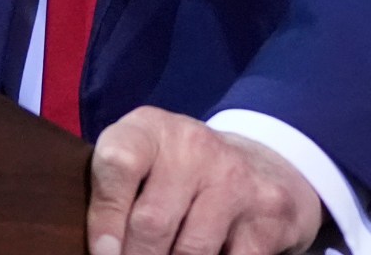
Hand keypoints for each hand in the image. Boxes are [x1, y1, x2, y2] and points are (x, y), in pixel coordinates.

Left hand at [88, 107, 323, 254]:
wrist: (264, 166)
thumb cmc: (180, 174)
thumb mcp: (142, 166)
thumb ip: (113, 193)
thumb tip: (101, 249)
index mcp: (151, 129)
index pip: (119, 162)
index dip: (105, 218)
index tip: (103, 252)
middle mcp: (194, 145)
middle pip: (152, 222)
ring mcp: (235, 177)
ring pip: (190, 251)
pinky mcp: (269, 212)